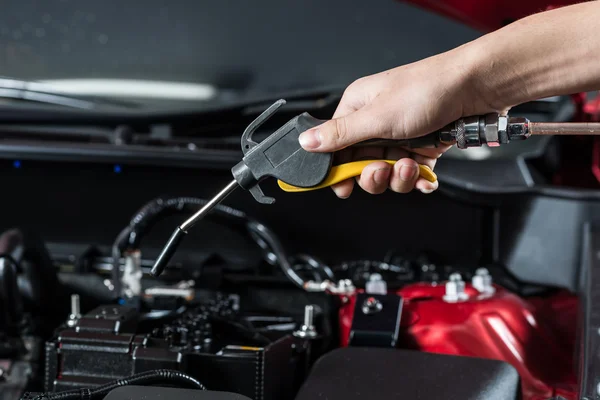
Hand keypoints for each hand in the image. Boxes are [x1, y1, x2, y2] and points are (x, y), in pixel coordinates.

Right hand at [298, 47, 497, 197]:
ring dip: (398, 177)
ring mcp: (401, 136)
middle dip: (373, 175)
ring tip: (410, 166)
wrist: (475, 88)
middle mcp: (377, 123)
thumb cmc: (426, 91)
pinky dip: (418, 179)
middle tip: (382, 171)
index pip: (336, 146)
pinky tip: (424, 177)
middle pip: (361, 164)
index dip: (337, 169)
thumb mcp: (377, 117)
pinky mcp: (423, 146)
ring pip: (388, 171)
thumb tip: (305, 142)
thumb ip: (340, 134)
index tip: (342, 187)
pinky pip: (412, 173)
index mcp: (358, 108)